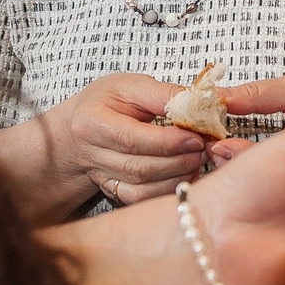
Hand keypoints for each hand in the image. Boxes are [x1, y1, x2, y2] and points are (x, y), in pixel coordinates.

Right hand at [42, 72, 205, 207]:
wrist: (79, 127)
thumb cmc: (107, 101)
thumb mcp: (131, 86)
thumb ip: (166, 95)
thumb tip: (206, 101)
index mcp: (92, 122)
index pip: (133, 139)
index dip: (169, 142)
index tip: (198, 137)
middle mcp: (92, 154)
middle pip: (139, 168)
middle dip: (179, 161)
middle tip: (206, 149)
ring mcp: (100, 177)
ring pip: (141, 188)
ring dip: (177, 177)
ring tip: (199, 160)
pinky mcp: (112, 191)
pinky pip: (141, 199)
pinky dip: (166, 191)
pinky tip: (185, 176)